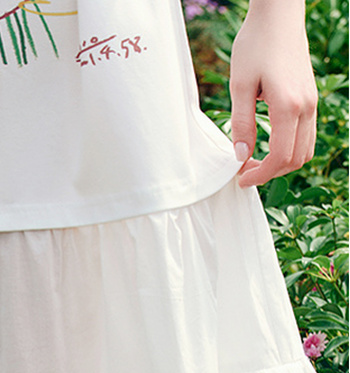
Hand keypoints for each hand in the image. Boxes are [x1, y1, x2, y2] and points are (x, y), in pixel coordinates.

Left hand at [229, 0, 317, 187]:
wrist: (278, 16)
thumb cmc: (256, 44)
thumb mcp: (239, 85)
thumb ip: (241, 123)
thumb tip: (240, 155)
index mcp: (288, 106)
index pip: (280, 157)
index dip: (261, 175)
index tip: (241, 179)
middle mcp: (306, 107)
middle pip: (295, 159)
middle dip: (270, 173)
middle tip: (244, 171)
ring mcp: (312, 103)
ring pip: (304, 151)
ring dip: (282, 163)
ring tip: (255, 161)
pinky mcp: (310, 99)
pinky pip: (306, 136)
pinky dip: (290, 149)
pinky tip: (268, 145)